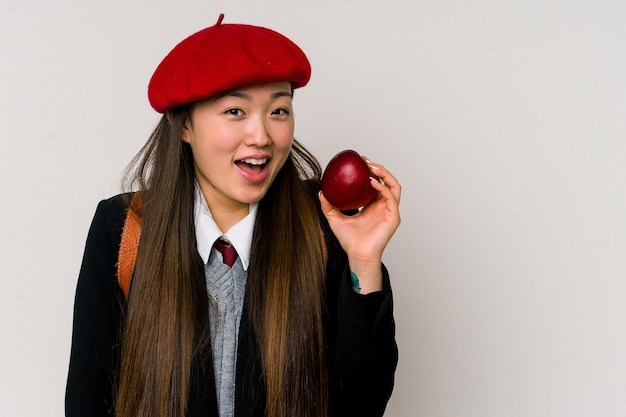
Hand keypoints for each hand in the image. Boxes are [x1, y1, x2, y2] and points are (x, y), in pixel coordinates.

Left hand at [319, 156, 400, 292]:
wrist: (357, 254)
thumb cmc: (350, 240)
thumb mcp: (335, 219)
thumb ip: (328, 206)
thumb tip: (321, 192)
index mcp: (372, 205)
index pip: (376, 182)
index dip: (371, 170)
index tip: (361, 161)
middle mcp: (383, 206)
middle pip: (387, 181)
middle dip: (378, 168)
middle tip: (365, 161)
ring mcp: (390, 210)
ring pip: (394, 185)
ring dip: (384, 174)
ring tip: (372, 167)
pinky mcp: (393, 217)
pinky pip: (391, 197)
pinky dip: (383, 187)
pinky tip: (371, 182)